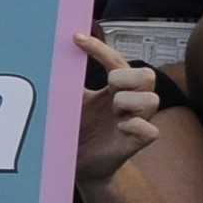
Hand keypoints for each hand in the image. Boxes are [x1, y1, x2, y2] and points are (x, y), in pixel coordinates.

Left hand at [75, 32, 159, 188]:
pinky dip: (135, 126)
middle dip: (125, 78)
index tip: (76, 39)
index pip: (116, 60)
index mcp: (114, 89)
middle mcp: (128, 102)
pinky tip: (120, 129)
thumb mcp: (71, 102)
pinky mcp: (136, 143)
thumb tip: (50, 58)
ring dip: (129, 102)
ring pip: (152, 100)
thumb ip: (68, 82)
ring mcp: (135, 121)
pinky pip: (150, 130)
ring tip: (113, 113)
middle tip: (108, 89)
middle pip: (147, 75)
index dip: (99, 48)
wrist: (81, 163)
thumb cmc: (78, 130)